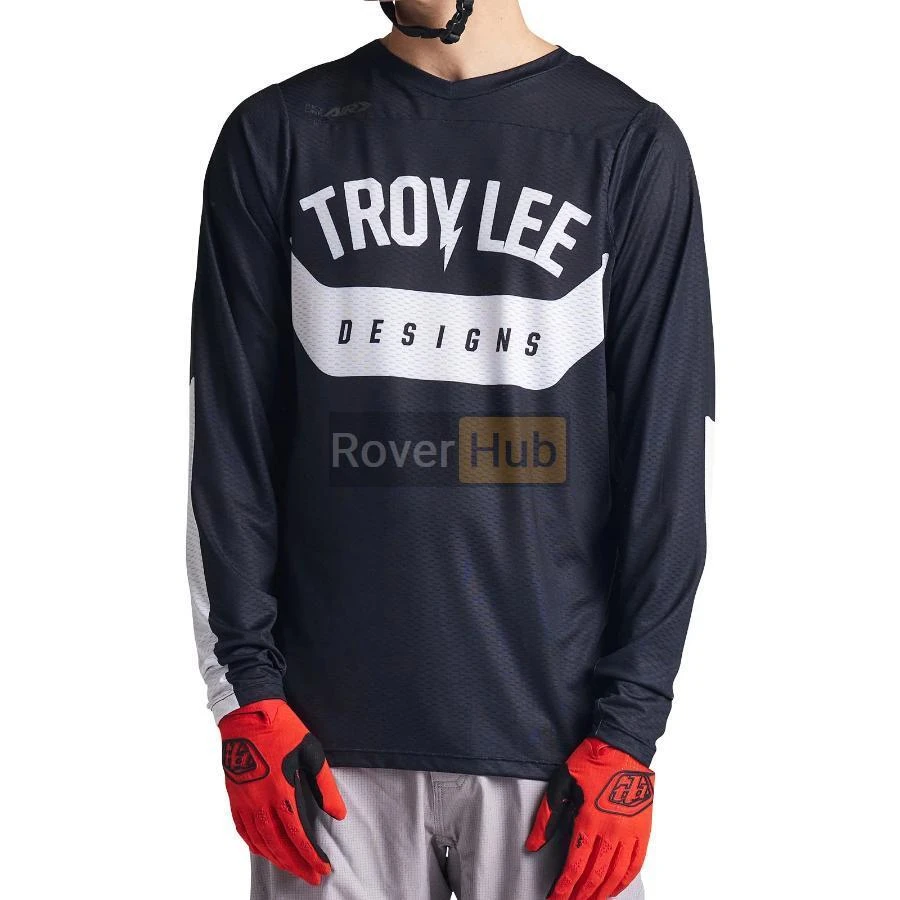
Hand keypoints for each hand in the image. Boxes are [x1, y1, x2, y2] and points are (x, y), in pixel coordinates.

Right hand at [218, 699, 346, 883]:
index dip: (311, 856)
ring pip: (259, 842)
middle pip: (278, 846)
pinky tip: (265, 851)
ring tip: (293, 868)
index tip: (323, 868)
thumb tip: (337, 814)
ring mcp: (244, 800)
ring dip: (277, 859)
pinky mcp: (234, 795)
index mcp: (280, 791)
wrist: (248, 711)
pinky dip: (256, 846)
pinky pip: (243, 831)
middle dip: (297, 865)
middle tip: (312, 877)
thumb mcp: (311, 751)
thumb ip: (324, 785)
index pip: (297, 835)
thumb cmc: (282, 727)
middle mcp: (259, 802)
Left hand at [526, 738, 652, 898]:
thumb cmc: (591, 761)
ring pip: (615, 875)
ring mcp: (630, 833)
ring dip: (600, 893)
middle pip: (594, 876)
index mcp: (589, 821)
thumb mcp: (562, 783)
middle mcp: (611, 832)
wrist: (623, 746)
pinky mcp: (643, 830)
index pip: (574, 866)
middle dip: (579, 894)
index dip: (563, 887)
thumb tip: (533, 845)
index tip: (554, 898)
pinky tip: (614, 888)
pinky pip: (635, 865)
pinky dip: (623, 881)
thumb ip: (547, 817)